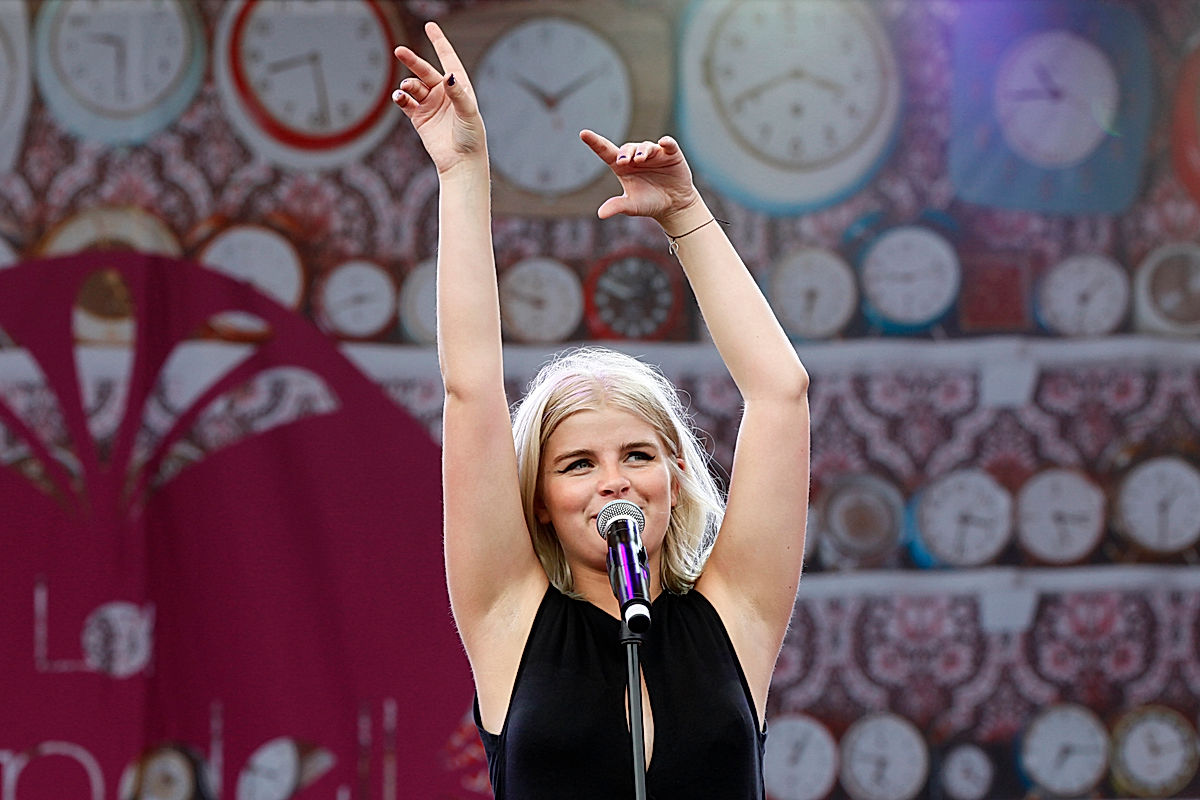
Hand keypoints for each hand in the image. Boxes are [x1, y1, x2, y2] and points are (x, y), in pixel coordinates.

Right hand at [392, 22, 485, 173]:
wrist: (461, 161)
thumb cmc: (471, 137)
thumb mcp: (468, 112)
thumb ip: (458, 93)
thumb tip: (449, 75)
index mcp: (459, 87)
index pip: (448, 59)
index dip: (439, 42)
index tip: (430, 26)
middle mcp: (443, 93)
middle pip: (425, 71)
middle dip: (412, 61)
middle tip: (399, 51)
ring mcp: (430, 104)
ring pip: (413, 86)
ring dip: (408, 85)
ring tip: (406, 90)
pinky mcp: (419, 117)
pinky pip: (406, 102)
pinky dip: (400, 98)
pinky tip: (399, 97)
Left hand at [579, 130, 702, 228]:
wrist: (673, 206)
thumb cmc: (649, 203)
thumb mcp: (632, 206)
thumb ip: (617, 206)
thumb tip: (600, 214)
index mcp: (622, 167)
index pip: (606, 151)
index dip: (595, 142)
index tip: (583, 133)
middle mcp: (636, 157)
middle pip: (627, 148)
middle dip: (625, 152)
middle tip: (623, 161)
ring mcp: (654, 154)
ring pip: (645, 146)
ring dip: (642, 151)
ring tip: (640, 159)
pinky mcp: (671, 154)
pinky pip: (669, 145)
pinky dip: (667, 143)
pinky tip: (664, 143)